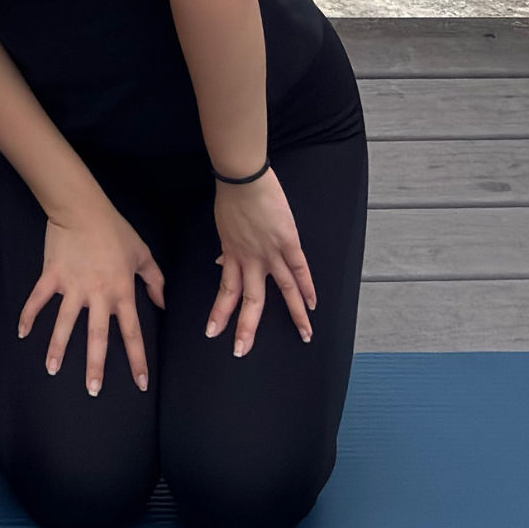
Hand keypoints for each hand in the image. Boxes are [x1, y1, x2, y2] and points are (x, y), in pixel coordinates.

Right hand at [23, 196, 165, 396]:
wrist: (81, 208)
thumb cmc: (114, 230)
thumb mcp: (143, 254)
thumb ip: (155, 281)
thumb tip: (161, 303)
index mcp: (121, 292)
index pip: (132, 333)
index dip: (137, 360)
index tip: (140, 384)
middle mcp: (97, 295)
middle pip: (97, 337)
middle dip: (96, 366)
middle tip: (93, 390)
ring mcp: (72, 286)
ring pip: (65, 323)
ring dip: (58, 348)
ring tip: (52, 370)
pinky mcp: (52, 276)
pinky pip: (38, 299)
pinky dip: (29, 315)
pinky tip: (22, 333)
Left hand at [205, 169, 317, 356]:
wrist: (241, 177)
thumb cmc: (231, 197)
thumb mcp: (223, 226)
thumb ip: (227, 247)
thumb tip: (221, 260)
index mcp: (232, 254)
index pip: (226, 290)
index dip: (220, 312)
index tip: (214, 331)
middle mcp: (250, 259)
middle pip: (249, 300)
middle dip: (245, 328)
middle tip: (241, 350)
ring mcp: (270, 252)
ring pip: (282, 291)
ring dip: (294, 315)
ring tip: (304, 336)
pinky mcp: (288, 242)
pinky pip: (300, 269)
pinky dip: (308, 288)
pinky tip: (314, 304)